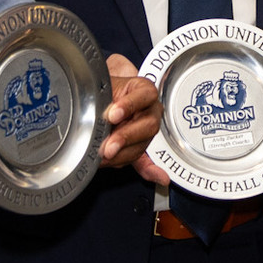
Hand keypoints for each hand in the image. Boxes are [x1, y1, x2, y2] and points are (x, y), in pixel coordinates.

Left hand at [100, 53, 166, 182]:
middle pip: (148, 125)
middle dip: (126, 137)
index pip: (145, 96)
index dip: (129, 105)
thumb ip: (105, 91)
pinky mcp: (138, 147)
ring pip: (142, 144)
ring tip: (105, 156)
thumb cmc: (105, 89)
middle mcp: (149, 110)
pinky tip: (160, 178)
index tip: (112, 114)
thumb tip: (106, 89)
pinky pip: (146, 161)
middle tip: (108, 145)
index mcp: (143, 90)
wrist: (101, 98)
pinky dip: (151, 171)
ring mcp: (145, 130)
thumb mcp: (104, 85)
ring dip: (124, 154)